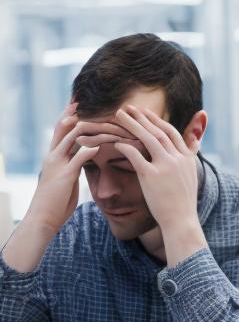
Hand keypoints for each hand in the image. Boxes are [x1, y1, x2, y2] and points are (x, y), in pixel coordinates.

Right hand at [23, 102, 100, 234]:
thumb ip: (74, 163)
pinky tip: (101, 145)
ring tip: (112, 125)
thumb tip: (87, 154)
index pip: (63, 127)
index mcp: (54, 154)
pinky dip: (89, 149)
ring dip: (96, 129)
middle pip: (66, 125)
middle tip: (98, 106)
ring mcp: (57, 163)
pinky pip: (78, 157)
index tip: (83, 103)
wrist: (43, 218)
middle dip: (82, 113)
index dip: (72, 114)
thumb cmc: (57, 200)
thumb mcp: (67, 177)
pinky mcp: (64, 175)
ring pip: (74, 136)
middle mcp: (53, 154)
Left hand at [113, 105, 206, 266]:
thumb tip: (194, 142)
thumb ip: (190, 154)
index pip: (171, 132)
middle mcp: (178, 158)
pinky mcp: (151, 175)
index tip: (144, 113)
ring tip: (118, 116)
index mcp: (186, 158)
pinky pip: (135, 155)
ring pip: (148, 138)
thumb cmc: (182, 202)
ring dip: (132, 124)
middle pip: (159, 131)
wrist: (181, 221)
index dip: (157, 121)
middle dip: (142, 118)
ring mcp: (165, 166)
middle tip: (128, 108)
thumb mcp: (191, 175)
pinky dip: (124, 146)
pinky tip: (114, 142)